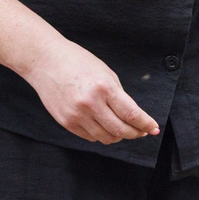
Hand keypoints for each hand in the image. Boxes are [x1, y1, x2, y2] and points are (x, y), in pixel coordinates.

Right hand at [25, 37, 158, 146]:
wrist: (45, 61)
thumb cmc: (78, 62)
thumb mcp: (106, 74)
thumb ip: (120, 96)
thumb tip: (134, 118)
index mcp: (104, 88)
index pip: (132, 115)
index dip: (146, 124)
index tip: (154, 128)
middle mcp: (90, 104)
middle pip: (121, 131)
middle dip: (135, 133)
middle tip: (142, 132)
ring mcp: (76, 115)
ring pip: (106, 138)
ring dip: (119, 137)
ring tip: (123, 130)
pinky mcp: (66, 122)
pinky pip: (90, 137)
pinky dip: (101, 135)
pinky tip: (104, 126)